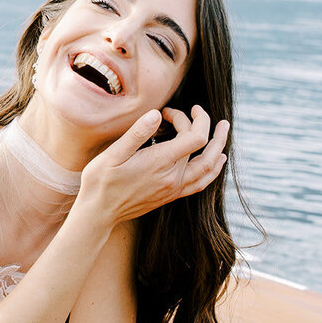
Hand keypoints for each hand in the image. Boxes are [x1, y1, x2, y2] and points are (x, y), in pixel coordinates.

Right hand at [79, 105, 228, 225]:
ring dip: (219, 147)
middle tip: (196, 110)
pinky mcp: (171, 196)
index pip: (195, 138)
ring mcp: (173, 189)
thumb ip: (137, 133)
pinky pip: (201, 182)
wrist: (98, 213)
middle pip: (202, 148)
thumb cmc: (101, 181)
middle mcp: (172, 178)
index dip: (193, 119)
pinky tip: (217, 160)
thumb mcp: (113, 154)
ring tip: (223, 131)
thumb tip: (156, 114)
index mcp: (160, 163)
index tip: (175, 110)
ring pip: (208, 168)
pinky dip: (213, 168)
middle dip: (202, 126)